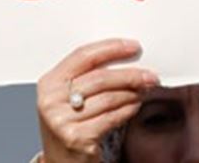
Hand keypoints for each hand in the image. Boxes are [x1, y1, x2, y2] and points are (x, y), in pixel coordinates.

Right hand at [36, 38, 158, 162]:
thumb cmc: (70, 125)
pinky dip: (128, 110)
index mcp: (49, 83)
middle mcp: (50, 101)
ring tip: (144, 91)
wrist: (61, 162)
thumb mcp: (69, 97)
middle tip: (150, 75)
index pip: (83, 56)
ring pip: (108, 98)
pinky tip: (135, 106)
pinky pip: (111, 117)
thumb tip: (126, 58)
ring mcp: (62, 121)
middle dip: (129, 75)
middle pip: (99, 78)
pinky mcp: (77, 138)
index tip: (133, 47)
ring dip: (132, 93)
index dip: (111, 48)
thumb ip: (88, 77)